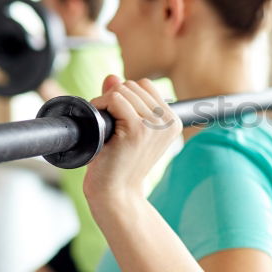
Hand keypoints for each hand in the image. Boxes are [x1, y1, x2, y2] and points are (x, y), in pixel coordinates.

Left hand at [83, 75, 181, 208]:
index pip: (146, 86)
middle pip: (134, 85)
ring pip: (124, 90)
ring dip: (106, 102)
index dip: (126, 96)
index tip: (117, 116)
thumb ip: (123, 101)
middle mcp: (168, 121)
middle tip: (108, 122)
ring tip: (104, 125)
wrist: (116, 194)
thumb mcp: (127, 129)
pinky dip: (101, 105)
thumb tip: (112, 77)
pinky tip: (99, 123)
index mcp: (172, 121)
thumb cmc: (119, 164)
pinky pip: (115, 99)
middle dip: (115, 98)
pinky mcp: (136, 130)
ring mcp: (153, 125)